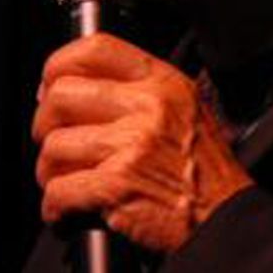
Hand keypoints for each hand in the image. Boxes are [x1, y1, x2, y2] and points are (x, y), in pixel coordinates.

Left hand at [32, 33, 253, 252]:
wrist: (226, 222)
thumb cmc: (205, 175)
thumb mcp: (185, 110)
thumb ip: (138, 92)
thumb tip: (71, 89)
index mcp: (163, 83)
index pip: (95, 49)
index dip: (59, 65)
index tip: (50, 86)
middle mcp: (148, 108)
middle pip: (61, 96)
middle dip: (46, 125)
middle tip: (57, 145)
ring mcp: (131, 145)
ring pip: (54, 147)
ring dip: (50, 173)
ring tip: (69, 185)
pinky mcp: (117, 186)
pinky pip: (58, 190)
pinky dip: (55, 208)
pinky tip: (68, 212)